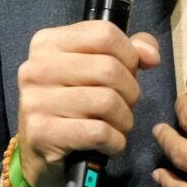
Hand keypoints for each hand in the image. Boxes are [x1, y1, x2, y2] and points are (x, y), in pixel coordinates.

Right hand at [15, 21, 161, 186]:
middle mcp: (36, 68)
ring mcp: (35, 100)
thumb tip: (150, 55)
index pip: (104, 34)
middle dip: (130, 92)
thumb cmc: (73, 105)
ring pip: (107, 102)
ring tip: (117, 126)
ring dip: (124, 119)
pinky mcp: (42, 132)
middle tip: (125, 106)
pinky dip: (115, 141)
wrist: (39, 152)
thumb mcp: (95, 69)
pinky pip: (99, 132)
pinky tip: (109, 143)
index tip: (130, 72)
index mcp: (48, 43)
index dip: (129, 55)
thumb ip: (128, 52)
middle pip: (109, 69)